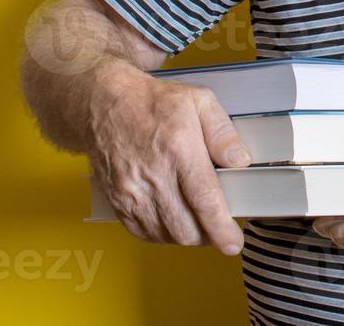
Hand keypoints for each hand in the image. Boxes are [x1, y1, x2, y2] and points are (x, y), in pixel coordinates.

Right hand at [85, 58, 250, 253]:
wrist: (103, 105)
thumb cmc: (152, 102)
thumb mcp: (199, 101)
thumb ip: (223, 133)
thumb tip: (241, 161)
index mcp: (178, 149)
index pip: (204, 200)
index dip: (221, 228)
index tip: (233, 243)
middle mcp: (153, 175)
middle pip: (185, 227)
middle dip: (208, 235)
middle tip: (220, 226)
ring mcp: (131, 192)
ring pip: (165, 235)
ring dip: (187, 236)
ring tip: (198, 220)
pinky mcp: (118, 202)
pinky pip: (143, 233)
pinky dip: (163, 234)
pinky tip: (174, 218)